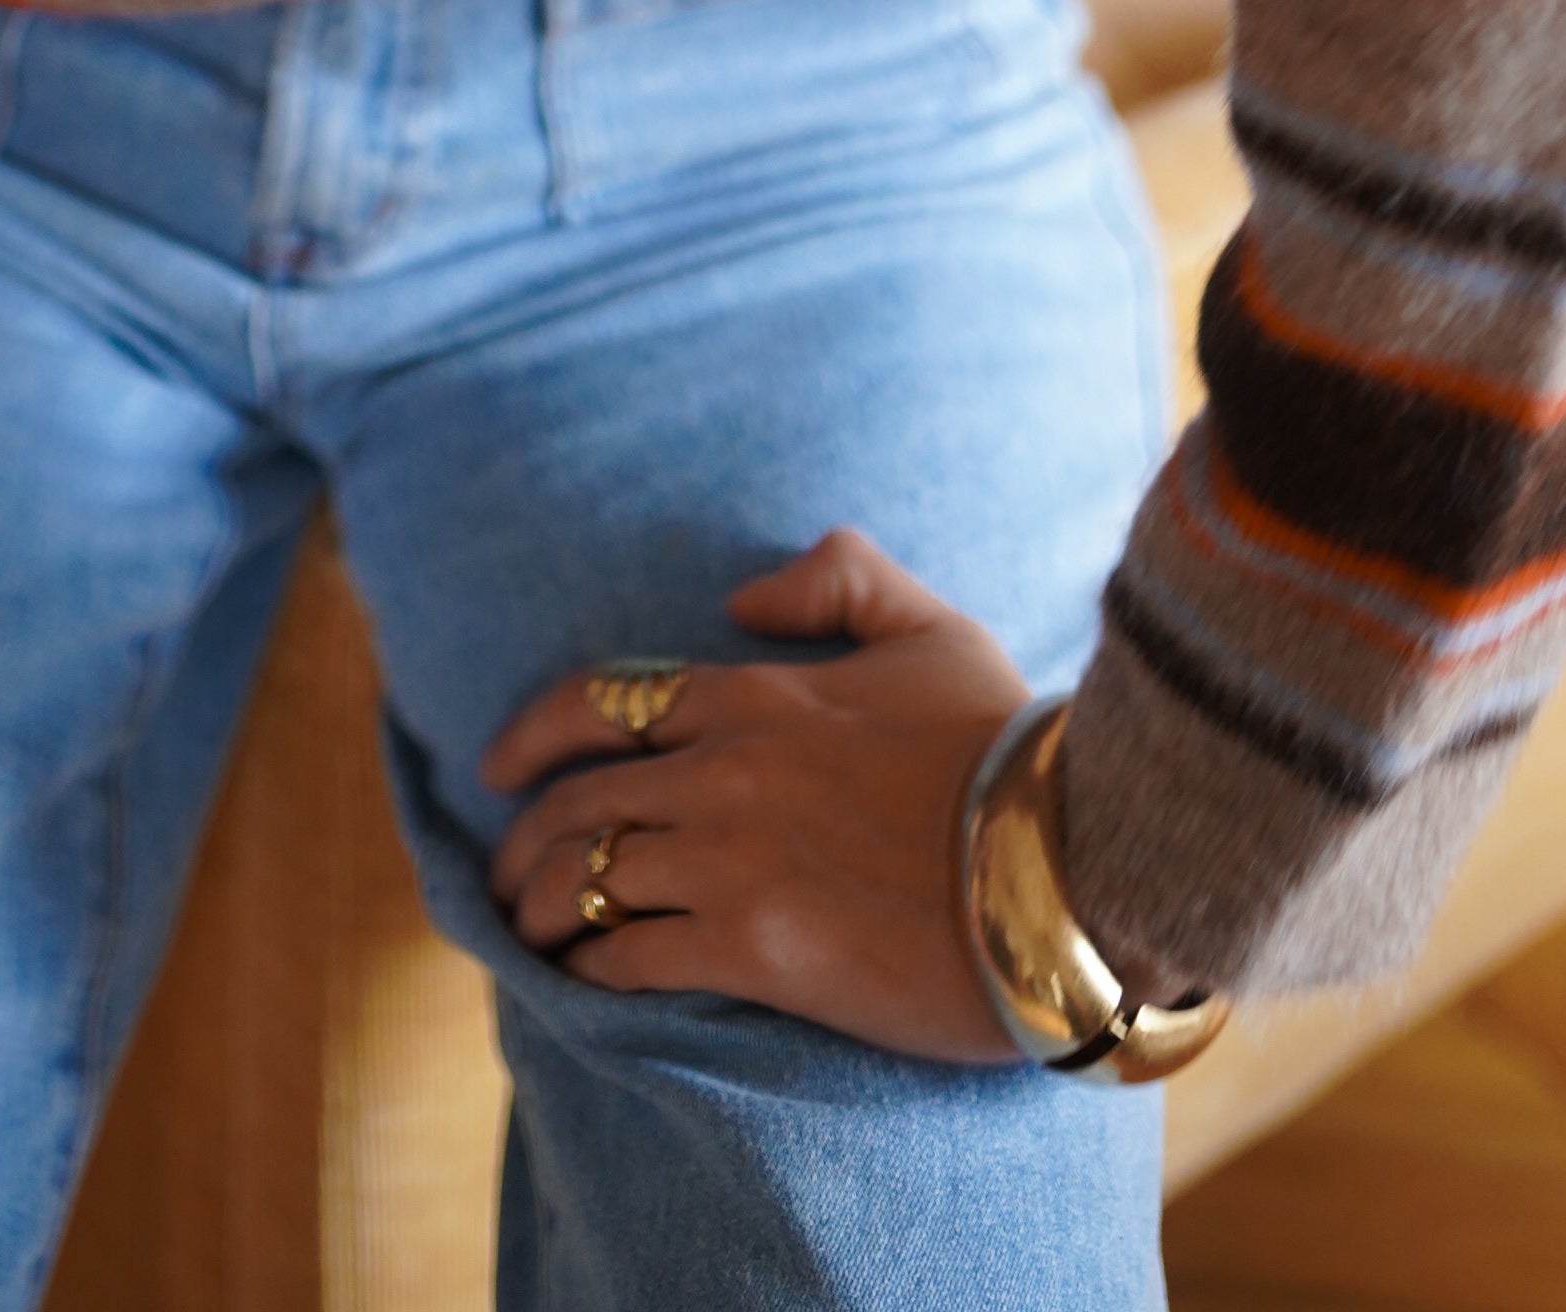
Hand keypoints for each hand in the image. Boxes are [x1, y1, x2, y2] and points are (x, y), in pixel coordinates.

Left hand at [482, 529, 1027, 1064]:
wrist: (1069, 866)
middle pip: (576, 799)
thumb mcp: (932, 627)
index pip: (603, 701)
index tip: (496, 766)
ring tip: (530, 936)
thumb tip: (742, 593)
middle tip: (504, 875)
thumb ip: (840, 578)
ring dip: (544, 908)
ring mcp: (732, 859)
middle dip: (523, 839)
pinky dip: (593, 970)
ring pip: (588, 877)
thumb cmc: (1010, 749)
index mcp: (756, 694)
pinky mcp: (755, 947)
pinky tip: (585, 986)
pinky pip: (633, 957)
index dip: (532, 733)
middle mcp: (724, 769)